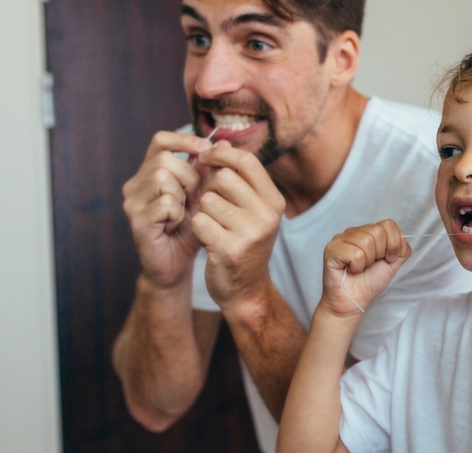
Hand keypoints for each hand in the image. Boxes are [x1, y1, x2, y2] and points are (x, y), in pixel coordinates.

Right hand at [122, 131, 212, 288]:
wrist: (176, 266)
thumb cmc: (190, 230)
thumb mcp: (202, 197)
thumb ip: (208, 172)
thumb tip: (224, 143)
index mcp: (149, 174)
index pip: (160, 141)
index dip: (184, 140)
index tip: (206, 150)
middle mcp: (136, 184)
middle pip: (165, 159)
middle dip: (189, 176)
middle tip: (195, 197)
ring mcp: (133, 203)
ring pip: (162, 177)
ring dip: (183, 194)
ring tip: (185, 212)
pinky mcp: (137, 221)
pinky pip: (164, 203)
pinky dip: (177, 213)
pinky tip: (176, 224)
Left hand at [190, 141, 285, 309]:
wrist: (246, 290)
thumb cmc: (243, 243)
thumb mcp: (250, 209)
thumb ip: (236, 178)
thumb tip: (217, 141)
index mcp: (274, 201)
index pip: (247, 161)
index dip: (222, 154)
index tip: (207, 158)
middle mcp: (267, 215)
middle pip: (223, 178)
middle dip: (209, 188)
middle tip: (211, 205)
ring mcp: (250, 233)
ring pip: (208, 200)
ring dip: (202, 210)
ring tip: (212, 225)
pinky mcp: (229, 249)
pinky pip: (199, 221)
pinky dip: (197, 228)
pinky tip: (207, 239)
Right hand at [320, 220, 411, 315]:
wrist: (353, 303)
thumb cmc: (368, 284)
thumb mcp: (392, 265)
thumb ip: (401, 249)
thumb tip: (403, 236)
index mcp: (367, 232)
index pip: (388, 224)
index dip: (393, 243)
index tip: (388, 259)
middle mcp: (353, 232)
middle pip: (377, 231)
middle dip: (380, 254)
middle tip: (370, 265)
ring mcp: (340, 239)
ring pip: (366, 241)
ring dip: (367, 261)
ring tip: (359, 268)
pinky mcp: (331, 250)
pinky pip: (355, 253)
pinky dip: (357, 266)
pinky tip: (350, 270)